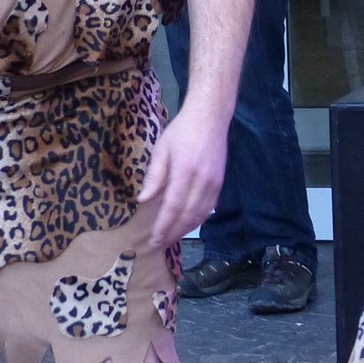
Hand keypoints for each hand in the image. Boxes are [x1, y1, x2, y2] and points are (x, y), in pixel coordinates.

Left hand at [136, 108, 226, 248]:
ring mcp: (214, 184)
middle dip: (173, 233)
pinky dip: (197, 220)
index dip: (163, 226)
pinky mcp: (220, 184)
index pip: (173, 207)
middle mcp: (202, 181)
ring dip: (185, 229)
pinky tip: (187, 224)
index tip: (154, 240)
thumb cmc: (181, 131)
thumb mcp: (162, 150)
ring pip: (200, 215)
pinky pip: (208, 208)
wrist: (210, 118)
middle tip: (159, 244)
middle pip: (188, 215)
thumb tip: (143, 201)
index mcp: (185, 172)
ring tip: (171, 238)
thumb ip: (154, 176)